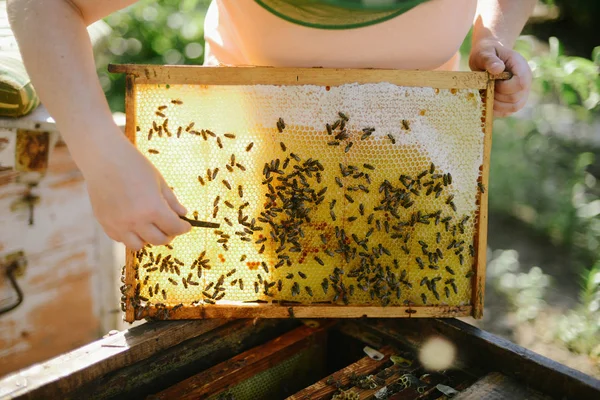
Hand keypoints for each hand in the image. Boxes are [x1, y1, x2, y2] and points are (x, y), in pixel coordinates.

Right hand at [79, 131, 190, 249]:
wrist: (103, 158)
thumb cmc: (134, 165)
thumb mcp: (159, 181)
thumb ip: (171, 201)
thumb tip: (183, 214)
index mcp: (153, 209)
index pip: (174, 228)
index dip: (183, 228)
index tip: (186, 226)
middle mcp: (135, 221)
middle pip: (158, 240)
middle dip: (169, 234)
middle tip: (170, 227)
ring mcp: (118, 224)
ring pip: (138, 246)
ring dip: (148, 239)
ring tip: (150, 227)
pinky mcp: (105, 223)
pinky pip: (120, 239)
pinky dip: (129, 235)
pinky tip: (133, 223)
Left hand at [469, 39, 532, 116]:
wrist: (488, 56)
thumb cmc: (486, 53)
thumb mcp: (485, 53)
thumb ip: (490, 60)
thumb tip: (498, 69)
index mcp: (521, 67)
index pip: (521, 83)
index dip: (504, 87)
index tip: (492, 81)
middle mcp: (525, 81)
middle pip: (516, 98)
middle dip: (497, 96)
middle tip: (487, 87)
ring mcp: (521, 92)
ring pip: (514, 107)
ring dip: (496, 105)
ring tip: (487, 93)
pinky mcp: (514, 101)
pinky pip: (508, 112)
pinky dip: (496, 110)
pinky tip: (488, 100)